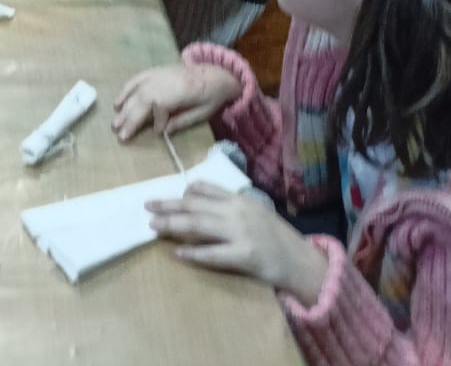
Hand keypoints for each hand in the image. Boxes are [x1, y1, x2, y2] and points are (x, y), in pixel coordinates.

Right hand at [112, 62, 241, 140]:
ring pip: (136, 91)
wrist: (215, 73)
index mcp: (181, 90)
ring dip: (124, 108)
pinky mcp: (153, 72)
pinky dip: (125, 91)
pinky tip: (117, 103)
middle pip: (143, 99)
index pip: (162, 105)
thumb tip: (163, 132)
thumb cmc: (211, 97)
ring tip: (115, 124)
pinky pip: (135, 80)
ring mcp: (157, 74)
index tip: (158, 132)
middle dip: (131, 118)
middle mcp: (165, 80)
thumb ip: (182, 121)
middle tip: (120, 135)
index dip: (158, 120)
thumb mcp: (203, 112)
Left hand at [147, 183, 330, 303]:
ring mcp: (241, 233)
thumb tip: (197, 203)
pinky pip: (213, 254)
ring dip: (173, 225)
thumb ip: (229, 206)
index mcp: (240, 199)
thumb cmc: (276, 237)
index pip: (205, 189)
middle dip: (169, 205)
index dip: (183, 192)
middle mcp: (238, 211)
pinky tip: (179, 254)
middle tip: (147, 207)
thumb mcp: (254, 212)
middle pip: (195, 205)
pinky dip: (194, 253)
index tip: (168, 195)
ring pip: (199, 225)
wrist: (303, 261)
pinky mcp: (245, 255)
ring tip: (154, 227)